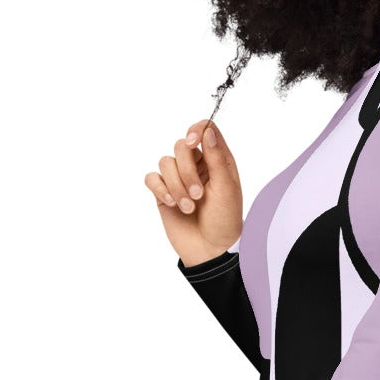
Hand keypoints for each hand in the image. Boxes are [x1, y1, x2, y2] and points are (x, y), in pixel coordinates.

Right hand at [146, 118, 243, 266]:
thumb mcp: (226, 188)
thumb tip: (207, 131)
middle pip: (181, 145)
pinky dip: (160, 189)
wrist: (210, 250)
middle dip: (187, 171)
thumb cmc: (224, 221)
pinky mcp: (164, 193)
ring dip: (176, 186)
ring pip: (166, 162)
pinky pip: (152, 178)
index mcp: (217, 160)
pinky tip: (172, 203)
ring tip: (189, 207)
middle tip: (198, 195)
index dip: (196, 130)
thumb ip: (216, 158)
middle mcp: (197, 166)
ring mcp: (178, 179)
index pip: (204, 130)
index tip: (193, 143)